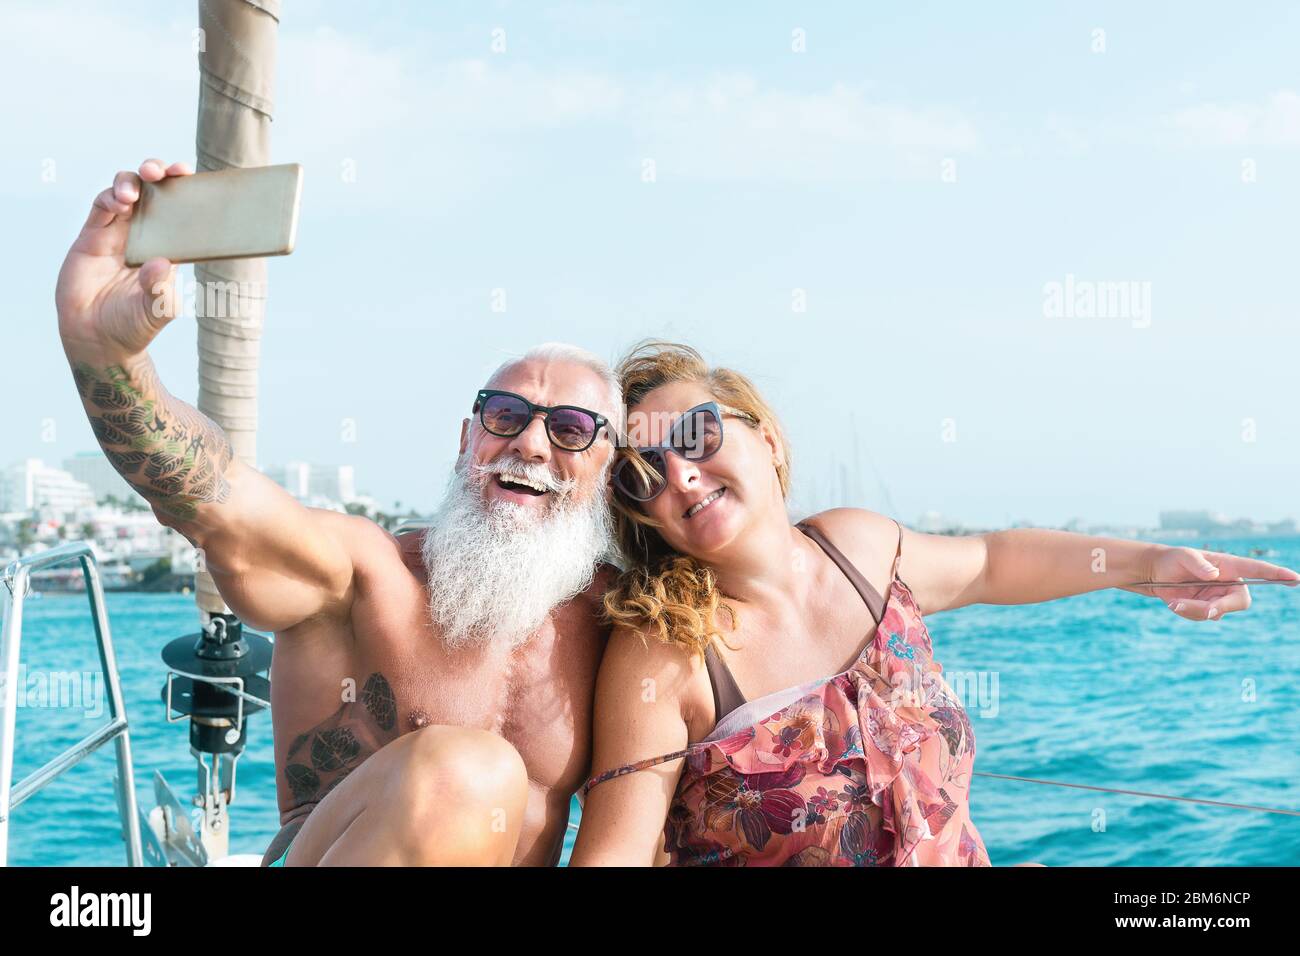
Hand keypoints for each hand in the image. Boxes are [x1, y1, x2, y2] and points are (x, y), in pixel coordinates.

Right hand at [56, 158, 193, 359]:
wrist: (96, 338)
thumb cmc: (133, 325)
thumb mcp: (156, 311)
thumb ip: (160, 290)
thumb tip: (162, 265)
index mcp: (169, 246)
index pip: (181, 209)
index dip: (185, 188)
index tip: (189, 174)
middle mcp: (146, 234)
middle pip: (153, 190)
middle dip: (157, 172)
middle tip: (160, 172)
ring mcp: (118, 234)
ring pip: (125, 191)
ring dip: (130, 182)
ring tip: (132, 196)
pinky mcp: (92, 237)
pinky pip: (100, 208)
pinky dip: (109, 199)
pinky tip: (118, 204)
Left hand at [1133, 546, 1299, 619]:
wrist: (1157, 574)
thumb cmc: (1174, 560)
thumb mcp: (1183, 556)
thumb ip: (1198, 564)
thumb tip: (1215, 575)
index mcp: (1230, 566)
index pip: (1258, 571)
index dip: (1277, 575)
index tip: (1295, 579)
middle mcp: (1229, 583)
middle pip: (1240, 602)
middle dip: (1220, 606)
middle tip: (1204, 610)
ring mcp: (1219, 598)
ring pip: (1216, 612)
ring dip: (1194, 609)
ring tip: (1174, 600)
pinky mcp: (1207, 609)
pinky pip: (1201, 617)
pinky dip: (1186, 612)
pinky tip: (1175, 602)